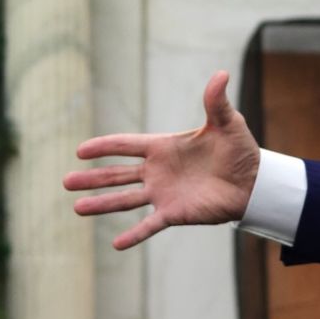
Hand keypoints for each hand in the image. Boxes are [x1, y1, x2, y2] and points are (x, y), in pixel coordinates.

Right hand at [64, 70, 260, 249]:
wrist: (253, 182)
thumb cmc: (239, 150)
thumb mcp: (227, 124)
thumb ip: (217, 102)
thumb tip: (220, 74)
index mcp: (163, 147)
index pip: (126, 146)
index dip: (103, 147)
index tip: (80, 151)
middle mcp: (157, 171)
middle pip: (117, 174)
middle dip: (92, 178)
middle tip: (66, 181)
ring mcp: (163, 194)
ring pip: (125, 199)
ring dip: (101, 204)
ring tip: (76, 207)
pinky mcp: (174, 213)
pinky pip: (149, 225)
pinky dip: (134, 234)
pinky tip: (116, 244)